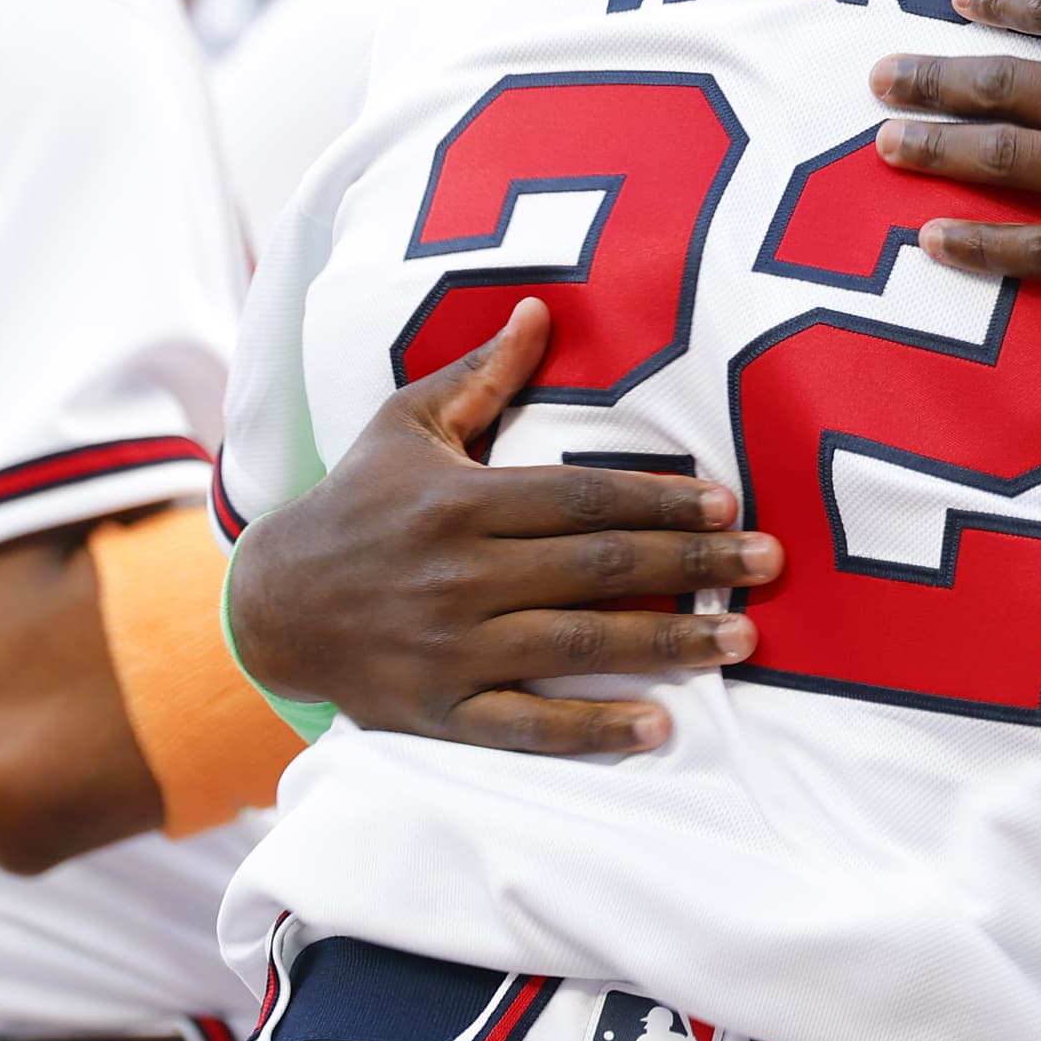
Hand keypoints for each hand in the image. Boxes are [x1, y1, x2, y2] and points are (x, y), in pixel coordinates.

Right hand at [223, 298, 778, 756]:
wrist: (272, 604)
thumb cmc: (357, 504)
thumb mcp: (406, 426)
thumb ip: (480, 376)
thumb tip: (539, 310)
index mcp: (462, 502)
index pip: (582, 498)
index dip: (659, 499)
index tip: (729, 505)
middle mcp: (461, 574)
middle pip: (596, 567)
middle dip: (690, 565)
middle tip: (768, 564)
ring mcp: (452, 647)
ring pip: (576, 644)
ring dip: (666, 643)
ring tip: (740, 639)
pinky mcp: (439, 709)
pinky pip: (525, 725)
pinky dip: (590, 730)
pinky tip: (657, 728)